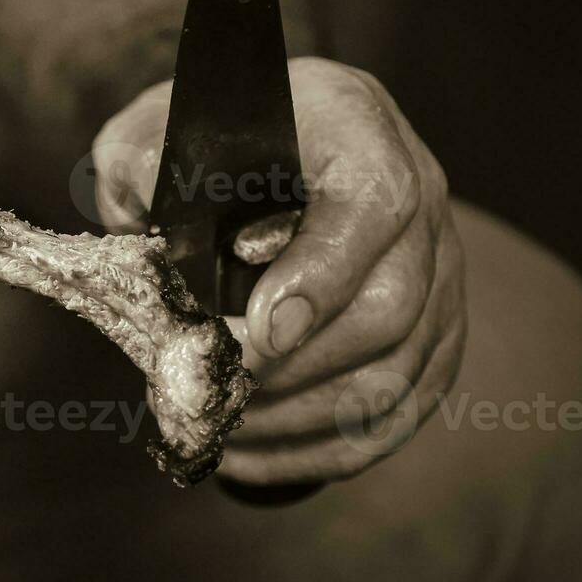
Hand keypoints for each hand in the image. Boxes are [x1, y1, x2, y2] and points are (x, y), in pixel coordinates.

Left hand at [93, 57, 464, 483]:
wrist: (267, 145)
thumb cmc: (206, 137)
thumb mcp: (159, 128)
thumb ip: (143, 167)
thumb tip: (147, 230)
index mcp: (355, 129)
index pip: (371, 206)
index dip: (321, 277)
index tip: (256, 332)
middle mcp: (420, 196)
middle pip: (390, 309)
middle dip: (290, 370)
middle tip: (212, 390)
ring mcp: (438, 270)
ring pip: (395, 374)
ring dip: (298, 419)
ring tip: (216, 426)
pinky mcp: (433, 332)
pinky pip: (397, 412)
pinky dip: (321, 449)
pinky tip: (248, 454)